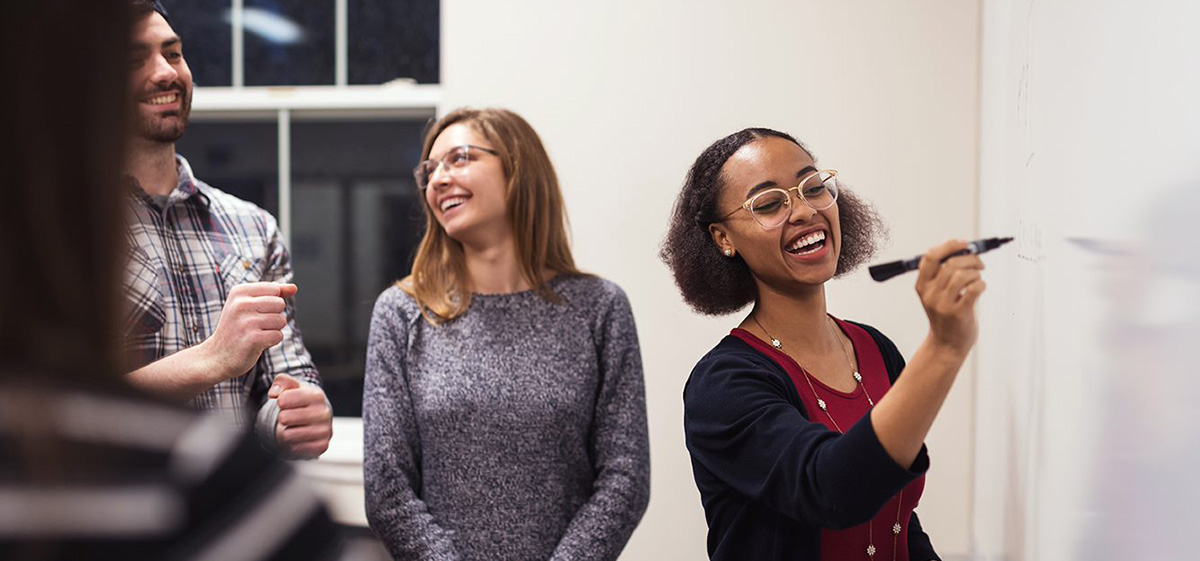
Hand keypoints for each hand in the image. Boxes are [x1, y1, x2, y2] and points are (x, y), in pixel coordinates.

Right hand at [201, 282, 296, 382]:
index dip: (272, 303)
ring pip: (281, 320)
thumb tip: (294, 288)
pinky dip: (272, 341)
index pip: (274, 289)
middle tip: (256, 325)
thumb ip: (273, 293)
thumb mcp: (248, 305)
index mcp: (239, 292)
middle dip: (274, 316)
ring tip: (256, 334)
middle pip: (280, 304)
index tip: (255, 312)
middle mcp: (240, 304)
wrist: (216, 357)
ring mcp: (246, 322)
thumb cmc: (236, 329)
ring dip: (273, 330)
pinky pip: (278, 335)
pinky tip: (257, 343)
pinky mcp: (253, 339)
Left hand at [270, 374, 332, 458]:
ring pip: (287, 435)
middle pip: (284, 418)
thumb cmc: (302, 400)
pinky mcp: (322, 446)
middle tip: (290, 416)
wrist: (318, 416)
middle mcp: (324, 413)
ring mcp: (325, 431)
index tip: (286, 402)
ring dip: (287, 431)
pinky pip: (295, 448)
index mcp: (317, 395)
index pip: (283, 400)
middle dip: (282, 417)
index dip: (280, 401)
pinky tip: (300, 436)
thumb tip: (274, 393)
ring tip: (295, 426)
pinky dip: (293, 443)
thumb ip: (281, 382)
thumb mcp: (292, 386)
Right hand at [915, 239, 986, 355]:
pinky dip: (981, 284)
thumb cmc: (946, 316)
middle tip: (979, 264)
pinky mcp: (959, 313)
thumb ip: (942, 274)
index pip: (930, 257)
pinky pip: (974, 289)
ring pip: (962, 275)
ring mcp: (943, 305)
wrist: (946, 345)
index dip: (948, 246)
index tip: (963, 243)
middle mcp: (930, 294)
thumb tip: (961, 248)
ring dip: (975, 273)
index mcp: (922, 286)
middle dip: (970, 259)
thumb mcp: (935, 294)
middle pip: (950, 264)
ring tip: (978, 279)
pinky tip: (980, 288)